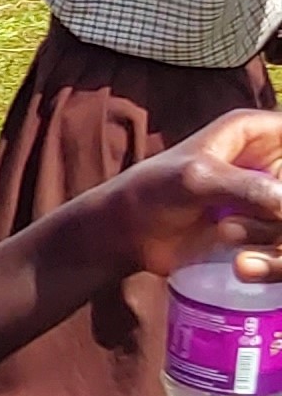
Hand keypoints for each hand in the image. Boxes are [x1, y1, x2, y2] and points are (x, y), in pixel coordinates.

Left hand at [91, 109, 281, 281]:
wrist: (129, 236)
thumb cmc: (152, 192)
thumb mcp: (198, 180)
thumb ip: (248, 186)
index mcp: (259, 131)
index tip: (272, 196)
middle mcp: (274, 162)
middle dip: (280, 216)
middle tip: (244, 221)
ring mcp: (274, 198)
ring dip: (273, 237)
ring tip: (226, 234)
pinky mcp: (268, 231)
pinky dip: (275, 263)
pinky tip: (241, 264)